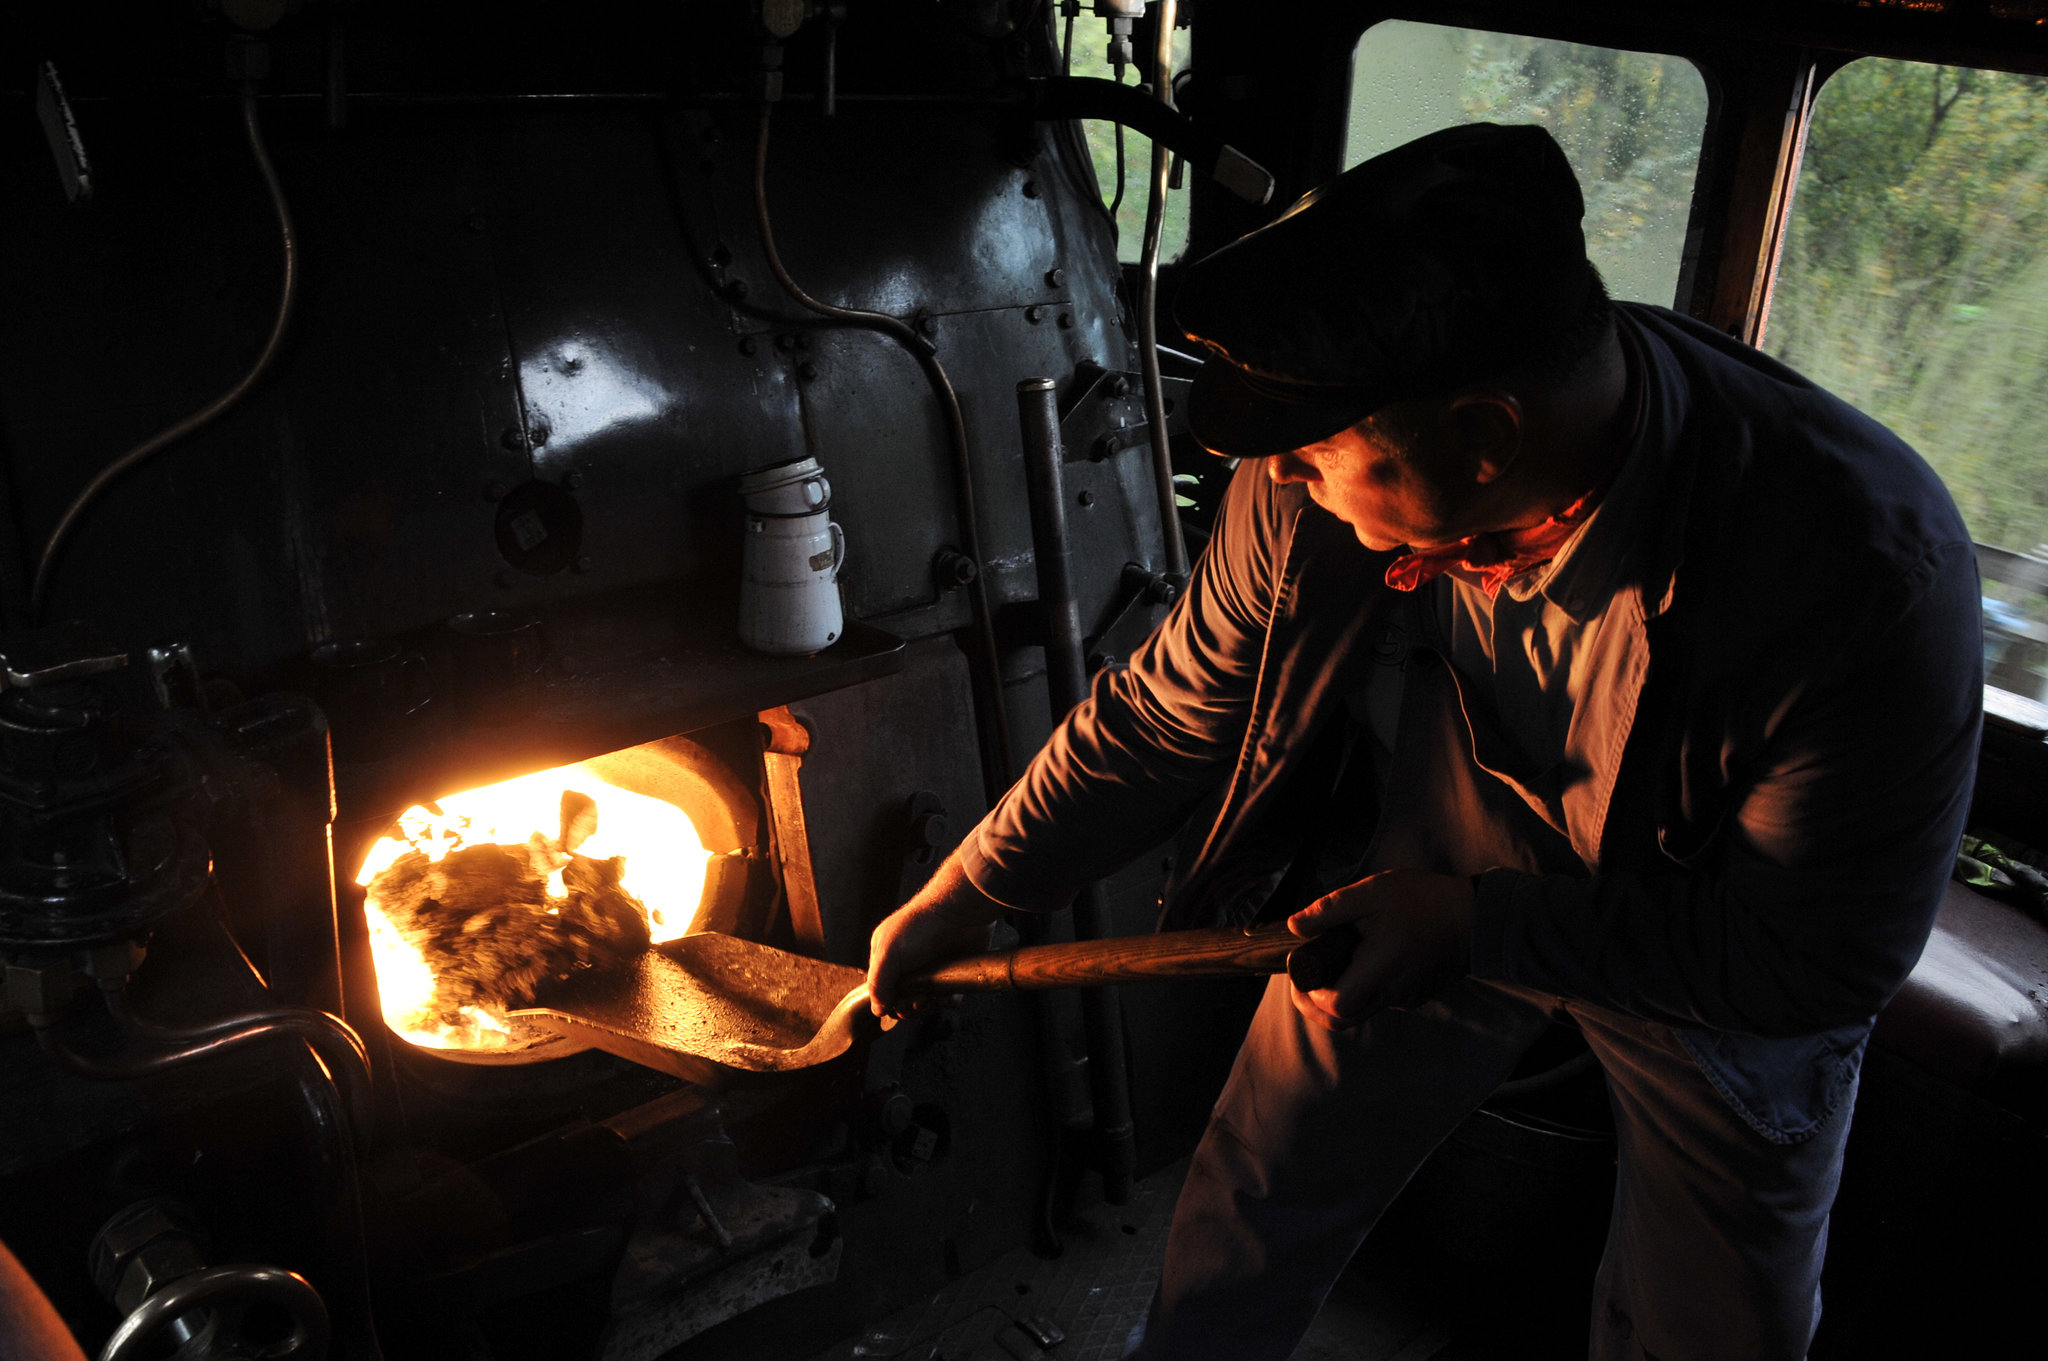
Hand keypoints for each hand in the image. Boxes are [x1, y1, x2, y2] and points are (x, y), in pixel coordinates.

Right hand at [867, 852, 1008, 1016]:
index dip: (891, 1002)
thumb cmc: (921, 926)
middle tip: (920, 1000)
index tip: (902, 1002)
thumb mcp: (889, 953)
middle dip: (911, 1006)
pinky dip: (949, 1001)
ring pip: (928, 1002)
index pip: (883, 990)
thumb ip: (878, 983)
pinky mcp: (953, 972)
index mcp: (887, 956)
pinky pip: (949, 997)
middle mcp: (908, 964)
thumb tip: (877, 1010)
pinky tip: (949, 995)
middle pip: (905, 1000)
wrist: (960, 912)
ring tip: (934, 996)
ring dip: (931, 1006)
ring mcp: (932, 968)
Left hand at [1286, 869, 1474, 1030]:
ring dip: (1340, 991)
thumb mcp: (1372, 892)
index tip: (1302, 972)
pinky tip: (1367, 956)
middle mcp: (1393, 992)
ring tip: (1340, 955)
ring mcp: (1405, 998)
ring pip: (1360, 1010)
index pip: (1336, 1006)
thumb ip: (1330, 910)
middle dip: (1315, 1002)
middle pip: (1343, 1018)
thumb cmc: (1426, 900)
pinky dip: (1364, 985)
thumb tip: (1295, 927)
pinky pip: (1379, 1000)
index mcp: (1381, 967)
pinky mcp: (1414, 996)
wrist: (1479, 917)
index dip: (1310, 995)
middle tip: (1306, 976)